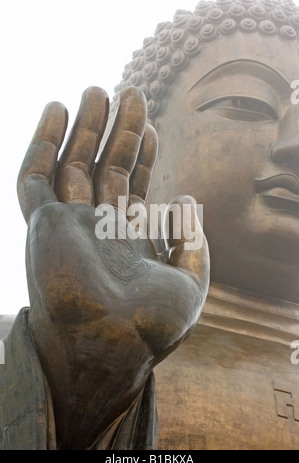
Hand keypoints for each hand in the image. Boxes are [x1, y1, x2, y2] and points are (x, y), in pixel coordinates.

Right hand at [17, 86, 209, 448]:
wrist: (111, 349)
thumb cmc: (153, 326)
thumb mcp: (192, 282)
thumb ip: (193, 241)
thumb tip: (186, 197)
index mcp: (129, 239)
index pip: (134, 184)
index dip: (144, 153)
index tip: (153, 125)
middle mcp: (96, 227)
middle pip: (106, 165)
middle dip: (118, 129)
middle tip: (130, 90)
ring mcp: (68, 223)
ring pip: (72, 162)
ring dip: (84, 126)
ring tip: (97, 89)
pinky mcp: (42, 223)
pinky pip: (35, 175)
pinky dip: (43, 142)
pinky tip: (56, 110)